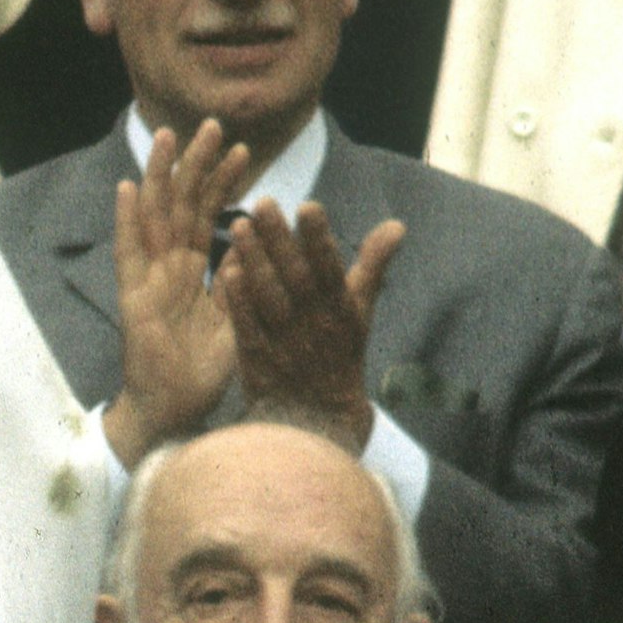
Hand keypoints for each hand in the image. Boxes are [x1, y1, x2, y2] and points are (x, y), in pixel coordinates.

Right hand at [102, 118, 247, 465]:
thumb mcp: (237, 323)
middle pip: (180, 205)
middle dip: (194, 164)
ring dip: (160, 176)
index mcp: (192, 273)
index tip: (244, 151)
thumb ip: (241, 287)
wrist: (174, 412)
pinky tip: (127, 188)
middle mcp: (168, 269)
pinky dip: (126, 221)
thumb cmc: (202, 374)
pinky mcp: (133, 298)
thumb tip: (251, 249)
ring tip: (167, 136)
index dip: (223, 183)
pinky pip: (129, 253)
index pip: (208, 217)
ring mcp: (147, 280)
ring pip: (154, 217)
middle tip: (211, 125)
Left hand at [220, 199, 402, 453]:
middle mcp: (314, 324)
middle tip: (261, 203)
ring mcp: (285, 342)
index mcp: (341, 311)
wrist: (316, 419)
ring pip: (268, 297)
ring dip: (253, 261)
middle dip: (279, 239)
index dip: (319, 239)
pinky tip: (225, 271)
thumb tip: (397, 225)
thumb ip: (373, 265)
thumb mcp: (360, 313)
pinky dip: (238, 300)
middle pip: (295, 277)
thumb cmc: (338, 357)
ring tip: (236, 225)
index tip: (307, 206)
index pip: (330, 269)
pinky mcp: (258, 359)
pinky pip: (247, 325)